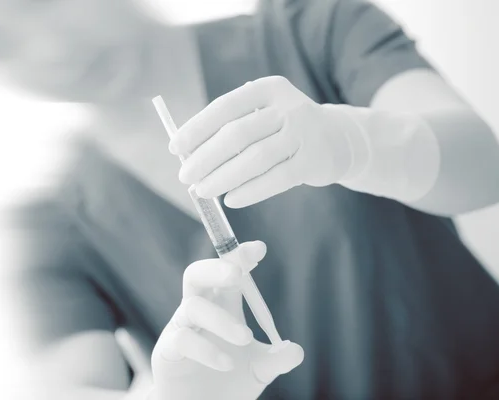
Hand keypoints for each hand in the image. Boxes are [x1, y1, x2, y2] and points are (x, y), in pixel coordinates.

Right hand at [150, 241, 303, 399]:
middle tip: (238, 275)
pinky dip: (208, 350)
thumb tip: (296, 350)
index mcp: (222, 306)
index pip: (228, 273)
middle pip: (197, 274)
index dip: (239, 258)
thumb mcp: (259, 370)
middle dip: (216, 268)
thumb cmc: (228, 383)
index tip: (259, 249)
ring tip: (245, 337)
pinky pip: (183, 340)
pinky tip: (227, 364)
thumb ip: (277, 359)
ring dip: (220, 319)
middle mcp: (199, 311)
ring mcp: (180, 329)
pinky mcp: (167, 351)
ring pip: (192, 306)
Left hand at [169, 76, 356, 207]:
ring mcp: (303, 133)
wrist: (339, 139)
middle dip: (205, 158)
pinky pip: (276, 179)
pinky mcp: (313, 161)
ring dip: (223, 178)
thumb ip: (232, 126)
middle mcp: (288, 107)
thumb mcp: (263, 115)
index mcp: (268, 89)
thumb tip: (189, 152)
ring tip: (202, 191)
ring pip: (255, 158)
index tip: (175, 148)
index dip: (196, 128)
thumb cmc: (286, 129)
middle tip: (185, 176)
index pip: (224, 107)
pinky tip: (231, 200)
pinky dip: (250, 191)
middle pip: (237, 134)